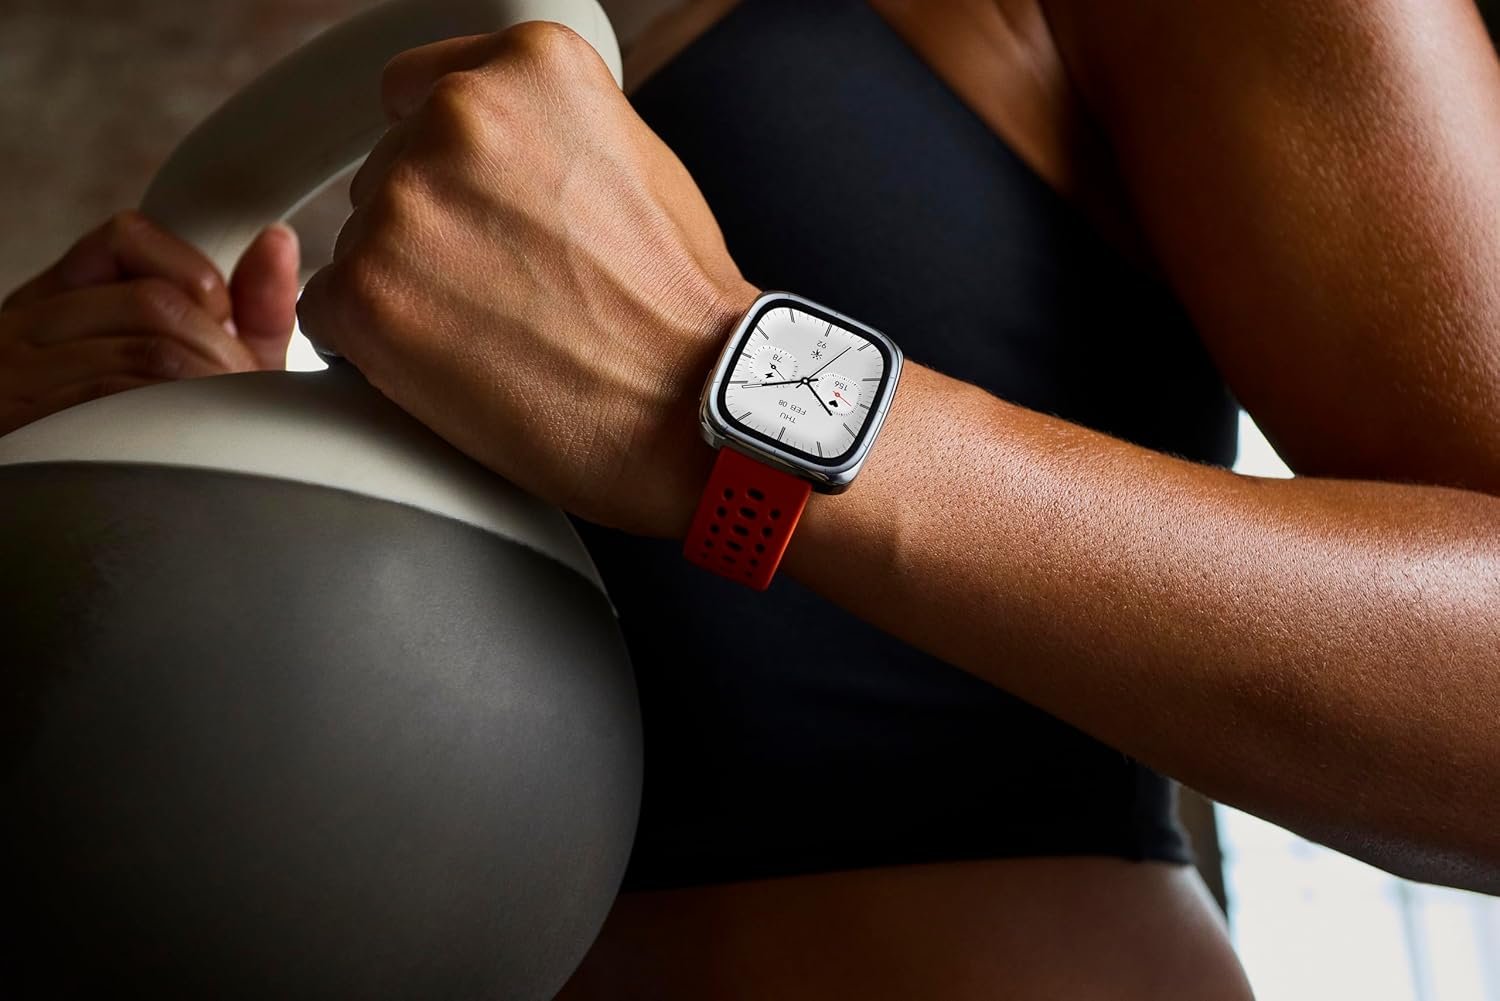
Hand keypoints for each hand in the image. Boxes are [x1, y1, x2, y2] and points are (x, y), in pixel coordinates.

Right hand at [0, 211, 299, 435]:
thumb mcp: (199, 366)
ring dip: (209, 390)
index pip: (128, 236)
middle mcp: (27, 323)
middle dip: (221, 349)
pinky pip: (115, 404)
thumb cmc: (141, 434)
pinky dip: (173, 421)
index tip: (222, 330)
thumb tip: (279, 240)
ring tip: (221, 425)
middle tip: (239, 392)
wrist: (57, 518)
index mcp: (62, 296)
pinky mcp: (20, 422)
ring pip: (145, 352)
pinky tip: (187, 443)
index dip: (198, 281)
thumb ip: (245, 311)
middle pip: (154, 302)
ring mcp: (17, 373)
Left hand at [296, 22, 758, 537]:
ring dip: (407, 287)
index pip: (420, 91)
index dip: (447, 163)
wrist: (688, 410)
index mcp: (531, 66)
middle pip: (391, 170)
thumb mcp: (634, 160)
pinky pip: (332, 311)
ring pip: (363, 241)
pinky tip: (457, 365)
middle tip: (511, 290)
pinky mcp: (363, 292)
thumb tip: (489, 148)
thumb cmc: (677, 306)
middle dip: (434, 229)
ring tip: (497, 333)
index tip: (474, 209)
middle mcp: (458, 114)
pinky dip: (377, 345)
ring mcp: (403, 203)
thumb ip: (543, 128)